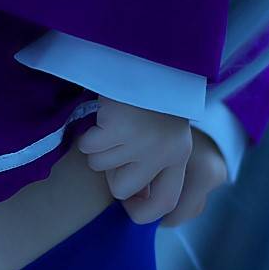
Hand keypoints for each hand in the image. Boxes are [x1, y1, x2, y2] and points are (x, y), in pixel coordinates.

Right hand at [75, 96, 227, 225]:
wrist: (142, 59)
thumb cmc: (148, 99)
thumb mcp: (162, 133)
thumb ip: (154, 164)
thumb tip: (131, 198)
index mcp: (179, 154)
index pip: (166, 202)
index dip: (142, 210)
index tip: (128, 204)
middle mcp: (165, 152)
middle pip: (123, 189)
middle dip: (111, 173)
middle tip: (115, 147)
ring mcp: (141, 141)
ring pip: (101, 166)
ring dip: (99, 148)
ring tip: (113, 124)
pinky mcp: (118, 129)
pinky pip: (89, 147)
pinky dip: (88, 134)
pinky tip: (103, 118)